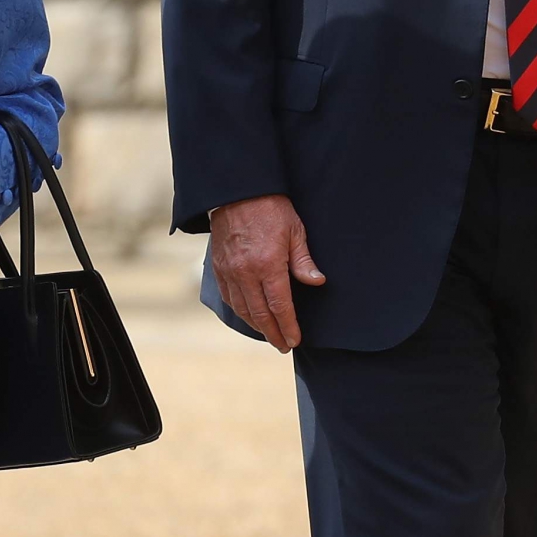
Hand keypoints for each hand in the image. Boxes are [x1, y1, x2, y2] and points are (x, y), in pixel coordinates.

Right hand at [209, 194, 325, 351]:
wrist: (236, 191)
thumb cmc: (270, 208)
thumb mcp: (295, 231)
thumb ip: (303, 261)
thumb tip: (317, 282)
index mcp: (268, 265)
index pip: (280, 306)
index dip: (288, 326)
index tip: (294, 340)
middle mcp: (246, 273)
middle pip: (260, 314)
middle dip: (273, 333)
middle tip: (283, 345)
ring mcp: (229, 271)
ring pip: (242, 309)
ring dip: (256, 326)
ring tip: (269, 334)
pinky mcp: (219, 267)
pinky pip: (228, 297)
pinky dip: (239, 311)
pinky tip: (249, 315)